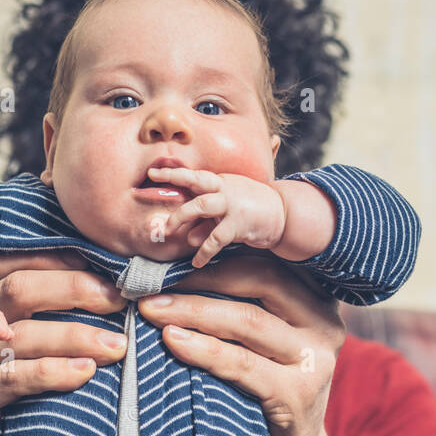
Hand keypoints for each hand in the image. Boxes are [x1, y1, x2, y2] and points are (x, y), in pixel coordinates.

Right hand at [0, 250, 127, 435]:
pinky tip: (86, 373)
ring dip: (73, 335)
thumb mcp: (51, 351)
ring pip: (20, 335)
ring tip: (116, 345)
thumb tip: (121, 286)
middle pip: (17, 291)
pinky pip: (11, 378)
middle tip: (118, 299)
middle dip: (72, 289)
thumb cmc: (41, 398)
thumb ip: (67, 316)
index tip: (106, 269)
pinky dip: (51, 372)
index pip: (17, 264)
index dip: (59, 260)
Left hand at [136, 254, 345, 435]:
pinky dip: (204, 350)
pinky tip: (172, 341)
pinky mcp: (299, 394)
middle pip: (259, 282)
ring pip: (248, 320)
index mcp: (316, 300)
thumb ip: (242, 306)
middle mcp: (324, 323)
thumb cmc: (264, 393)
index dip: (213, 257)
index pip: (264, 262)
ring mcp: (316, 359)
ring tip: (150, 311)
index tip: (165, 259)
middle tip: (148, 286)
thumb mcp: (262, 343)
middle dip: (198, 280)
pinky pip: (243, 364)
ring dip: (192, 312)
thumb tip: (173, 267)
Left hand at [146, 167, 285, 269]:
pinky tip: (196, 262)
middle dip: (173, 185)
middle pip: (195, 181)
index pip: (193, 175)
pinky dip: (204, 251)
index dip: (172, 173)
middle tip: (152, 193)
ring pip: (201, 205)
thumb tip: (188, 236)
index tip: (152, 173)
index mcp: (220, 181)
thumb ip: (206, 222)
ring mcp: (232, 203)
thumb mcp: (226, 212)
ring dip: (182, 216)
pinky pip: (216, 238)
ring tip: (170, 231)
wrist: (283, 214)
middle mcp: (225, 188)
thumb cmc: (251, 211)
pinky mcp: (240, 223)